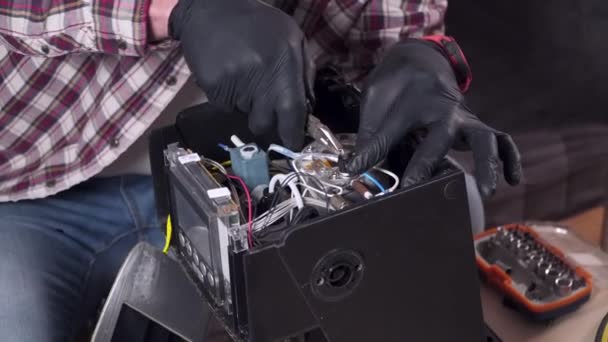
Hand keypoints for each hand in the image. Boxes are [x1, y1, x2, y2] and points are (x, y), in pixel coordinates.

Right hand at [169, 0, 314, 149]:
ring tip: (243, 76)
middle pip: (265, 121)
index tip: (293, 144)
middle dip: (265, 120)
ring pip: (244, 114)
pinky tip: (227, 73)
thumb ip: (304, 71)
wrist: (211, 7)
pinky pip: (224, 106)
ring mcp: (235, 80)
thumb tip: (308, 106)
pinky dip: (228, 97)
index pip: (292, 109)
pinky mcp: (213, 84)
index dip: (293, 132)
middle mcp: (261, 73)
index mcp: (284, 60)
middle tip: (260, 101)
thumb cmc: (256, 24)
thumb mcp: (291, 37)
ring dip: (246, 104)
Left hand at [343, 39, 520, 197]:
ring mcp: (465, 117)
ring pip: (483, 138)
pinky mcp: (476, 125)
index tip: (356, 171)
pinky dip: (510, 158)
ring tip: (487, 192)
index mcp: (412, 99)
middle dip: (427, 163)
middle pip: (440, 137)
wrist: (420, 61)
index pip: (389, 131)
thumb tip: (357, 167)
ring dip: (487, 164)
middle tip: (414, 187)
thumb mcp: (375, 98)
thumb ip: (370, 131)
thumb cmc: (395, 85)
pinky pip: (501, 139)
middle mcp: (443, 109)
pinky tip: (514, 179)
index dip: (371, 153)